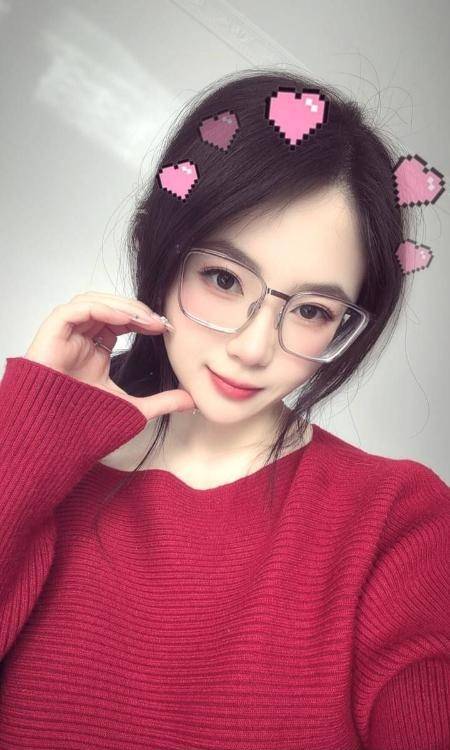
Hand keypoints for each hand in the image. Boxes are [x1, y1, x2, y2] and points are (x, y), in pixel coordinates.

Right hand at [23, 291, 195, 420]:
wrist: (56, 437)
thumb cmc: (83, 424)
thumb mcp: (132, 408)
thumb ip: (161, 402)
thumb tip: (192, 401)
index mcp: (96, 350)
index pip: (120, 321)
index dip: (142, 319)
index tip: (165, 327)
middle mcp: (80, 339)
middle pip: (107, 306)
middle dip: (135, 309)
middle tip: (158, 321)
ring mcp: (66, 336)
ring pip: (91, 302)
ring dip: (120, 306)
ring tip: (144, 320)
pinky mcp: (52, 335)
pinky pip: (74, 310)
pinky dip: (99, 308)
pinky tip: (122, 318)